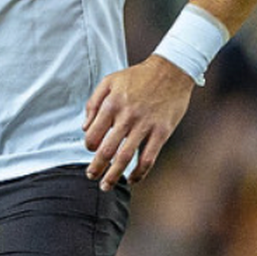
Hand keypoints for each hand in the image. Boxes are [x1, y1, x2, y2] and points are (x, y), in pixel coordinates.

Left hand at [82, 56, 193, 189]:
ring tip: (106, 186)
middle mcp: (127, 116)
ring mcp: (145, 125)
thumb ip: (93, 102)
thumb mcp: (110, 81)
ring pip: (125, 158)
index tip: (91, 150)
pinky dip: (139, 173)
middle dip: (96, 168)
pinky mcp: (162, 131)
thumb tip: (84, 128)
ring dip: (113, 176)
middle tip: (91, 176)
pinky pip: (148, 158)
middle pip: (106, 151)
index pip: (93, 135)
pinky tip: (133, 180)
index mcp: (112, 104)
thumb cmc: (138, 76)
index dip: (89, 146)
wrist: (171, 70)